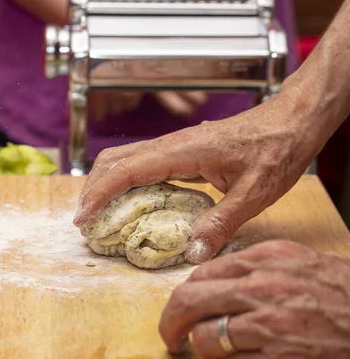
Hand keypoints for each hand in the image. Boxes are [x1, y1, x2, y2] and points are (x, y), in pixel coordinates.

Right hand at [74, 89, 317, 262]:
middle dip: (93, 188)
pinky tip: (130, 204)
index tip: (83, 218)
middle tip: (85, 221)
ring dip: (106, 184)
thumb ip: (221, 223)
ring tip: (99, 214)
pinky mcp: (181, 152)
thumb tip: (191, 253)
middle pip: (115, 160)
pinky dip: (125, 183)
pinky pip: (142, 165)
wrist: (292, 122)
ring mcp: (174, 146)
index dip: (99, 194)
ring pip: (124, 159)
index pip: (126, 170)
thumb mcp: (255, 193)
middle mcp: (171, 145)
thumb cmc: (277, 149)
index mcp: (183, 151)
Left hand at [159, 240, 349, 357]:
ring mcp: (269, 325)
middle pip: (189, 300)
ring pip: (205, 337)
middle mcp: (262, 288)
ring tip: (207, 348)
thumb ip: (255, 266)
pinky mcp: (277, 358)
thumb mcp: (297, 261)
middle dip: (170, 320)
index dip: (185, 291)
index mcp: (265, 259)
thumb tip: (215, 280)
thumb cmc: (339, 291)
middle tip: (169, 334)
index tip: (181, 305)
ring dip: (201, 346)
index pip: (202, 272)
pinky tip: (234, 358)